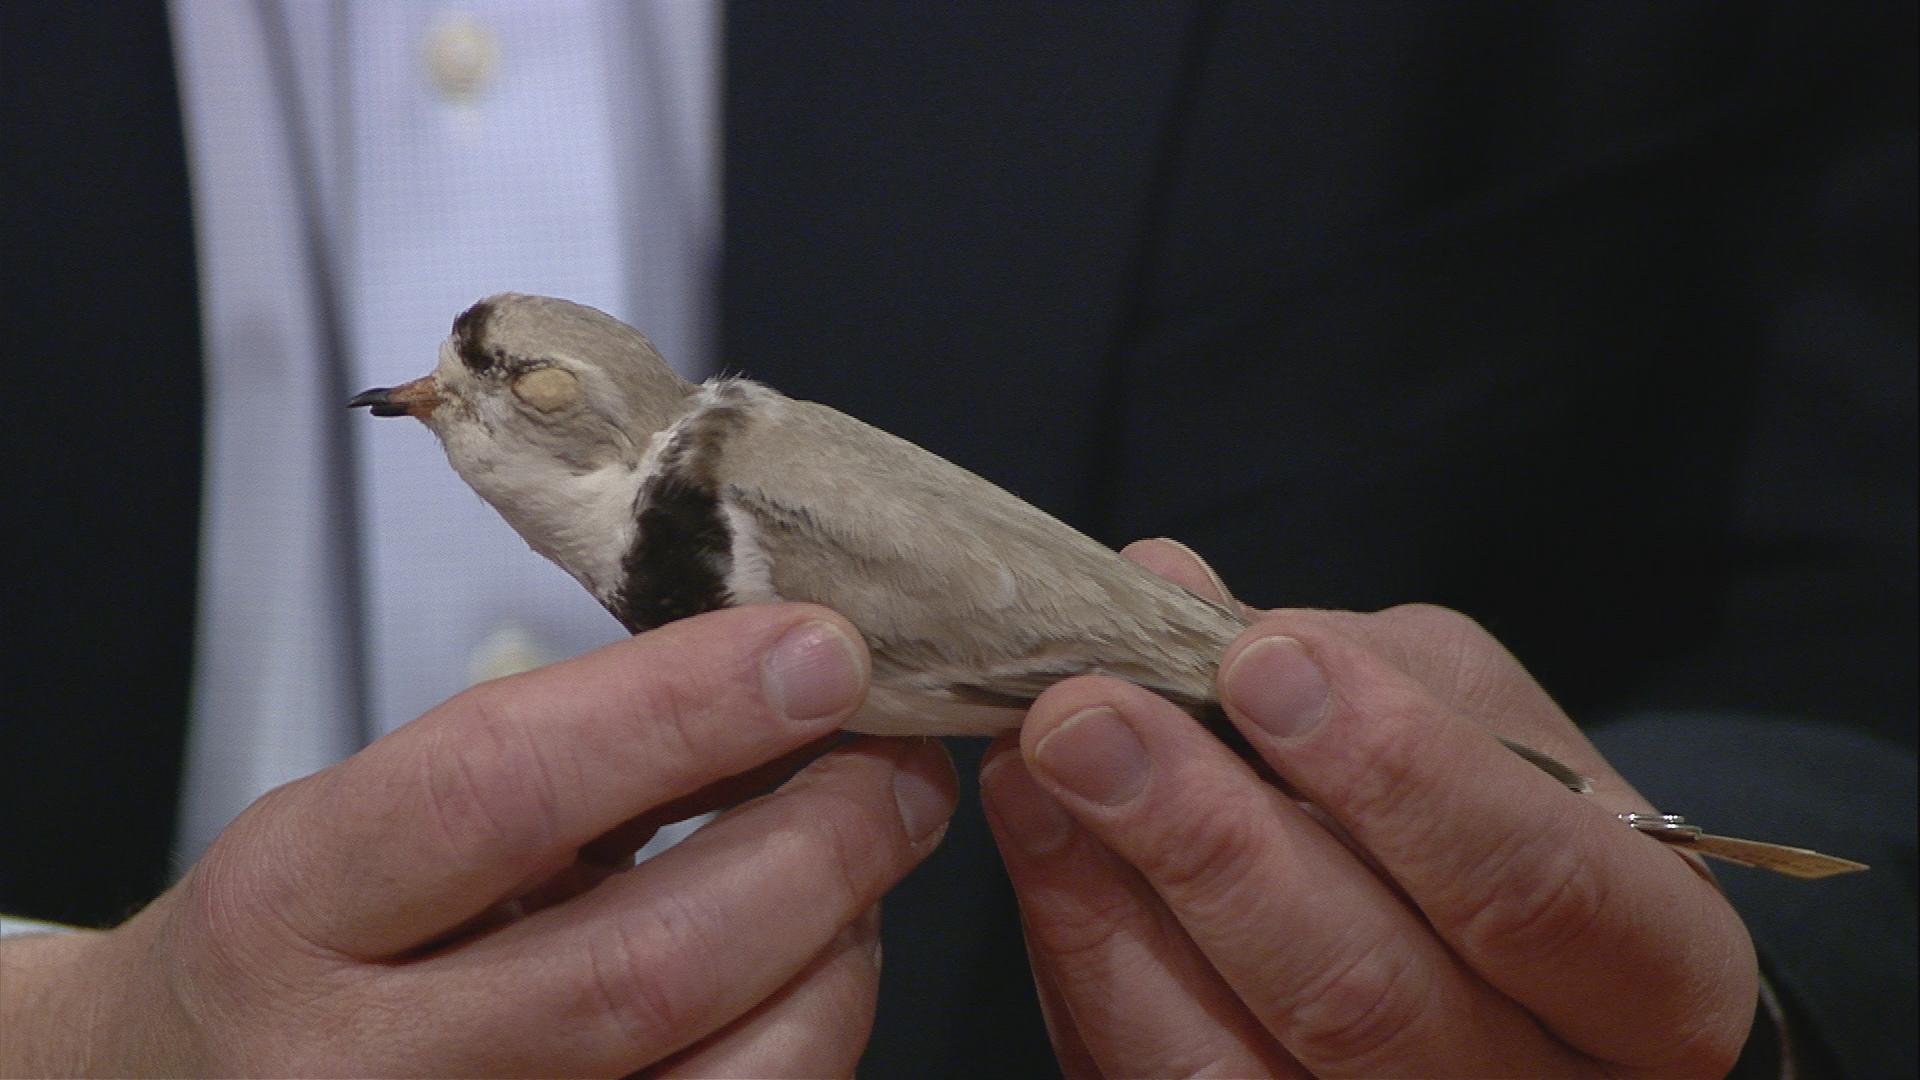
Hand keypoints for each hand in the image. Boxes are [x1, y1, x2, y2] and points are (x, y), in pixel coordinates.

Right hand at [2, 604, 955, 1076]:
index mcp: (287, 913)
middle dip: (819, 845)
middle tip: (900, 767)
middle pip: (646, 964)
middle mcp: (352, 1075)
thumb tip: (782, 680)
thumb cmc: (305, 944)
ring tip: (862, 870)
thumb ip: (555, 760)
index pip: (503, 791)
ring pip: (730, 1076)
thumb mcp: (372, 819)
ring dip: (840, 952)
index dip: (685, 708)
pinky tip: (815, 966)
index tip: (820, 650)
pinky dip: (811, 1038)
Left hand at [982, 540, 1756, 1077]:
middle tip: (1089, 714)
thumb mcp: (1484, 726)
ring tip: (1037, 764)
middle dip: (1212, 840)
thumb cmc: (1514, 823)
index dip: (1401, 777)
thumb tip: (1168, 589)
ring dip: (1116, 897)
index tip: (1262, 663)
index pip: (1542, 890)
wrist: (1525, 987)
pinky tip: (1042, 841)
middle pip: (1368, 998)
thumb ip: (1359, 662)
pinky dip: (1085, 956)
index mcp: (1653, 977)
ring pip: (1241, 1066)